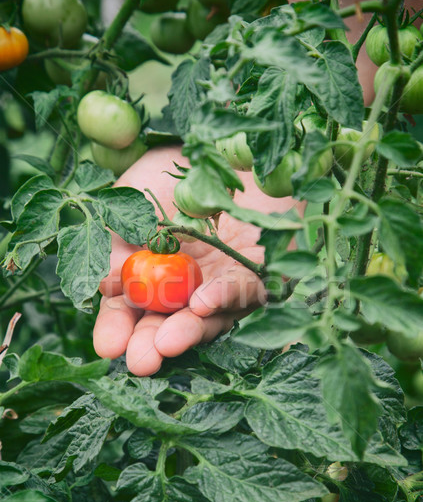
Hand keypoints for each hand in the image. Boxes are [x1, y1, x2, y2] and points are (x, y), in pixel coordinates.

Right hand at [93, 146, 303, 375]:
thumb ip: (116, 242)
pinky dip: (224, 297)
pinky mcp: (261, 268)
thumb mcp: (129, 202)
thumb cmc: (168, 170)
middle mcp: (188, 283)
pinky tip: (201, 304)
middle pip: (170, 322)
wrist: (216, 140)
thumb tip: (108, 288)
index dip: (119, 329)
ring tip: (166, 344)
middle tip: (139, 361)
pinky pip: (246, 289)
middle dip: (153, 343)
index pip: (132, 310)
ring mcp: (224, 279)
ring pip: (209, 316)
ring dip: (188, 331)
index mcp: (153, 272)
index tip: (107, 347)